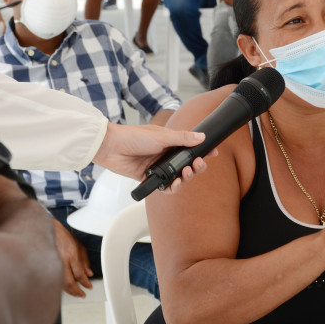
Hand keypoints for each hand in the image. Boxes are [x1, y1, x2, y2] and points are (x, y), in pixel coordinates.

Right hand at [52, 220, 93, 297]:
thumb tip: (89, 274)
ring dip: (68, 291)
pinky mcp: (46, 266)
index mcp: (71, 255)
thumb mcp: (79, 245)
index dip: (85, 283)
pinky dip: (60, 286)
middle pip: (69, 282)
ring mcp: (52, 264)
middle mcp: (61, 260)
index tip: (89, 287)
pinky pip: (54, 279)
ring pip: (59, 283)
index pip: (79, 274)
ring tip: (75, 294)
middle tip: (82, 295)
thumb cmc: (64, 237)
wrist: (48, 230)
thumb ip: (85, 261)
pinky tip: (66, 289)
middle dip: (76, 291)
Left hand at [91, 123, 216, 191]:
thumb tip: (202, 137)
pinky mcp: (150, 178)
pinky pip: (165, 186)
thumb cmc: (134, 137)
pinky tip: (174, 185)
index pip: (192, 148)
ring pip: (178, 177)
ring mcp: (159, 167)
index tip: (213, 153)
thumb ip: (183, 138)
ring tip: (185, 174)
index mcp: (171, 142)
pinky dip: (172, 188)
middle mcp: (166, 155)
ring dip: (185, 178)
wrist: (111, 147)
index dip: (203, 151)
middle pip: (188, 165)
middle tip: (196, 165)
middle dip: (196, 167)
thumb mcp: (162, 136)